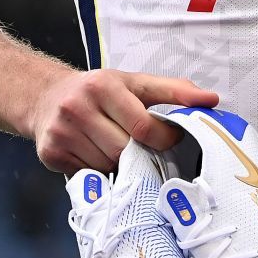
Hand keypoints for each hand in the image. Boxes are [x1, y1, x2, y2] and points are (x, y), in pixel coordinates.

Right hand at [29, 69, 218, 174]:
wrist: (46, 96)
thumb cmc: (99, 91)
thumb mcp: (135, 83)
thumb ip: (174, 90)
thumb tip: (211, 99)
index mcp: (103, 86)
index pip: (143, 126)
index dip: (163, 139)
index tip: (170, 139)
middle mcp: (78, 108)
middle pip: (124, 150)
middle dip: (138, 153)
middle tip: (139, 146)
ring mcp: (62, 132)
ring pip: (107, 166)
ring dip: (118, 164)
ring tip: (114, 147)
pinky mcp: (50, 154)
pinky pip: (88, 175)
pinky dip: (98, 170)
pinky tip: (94, 153)